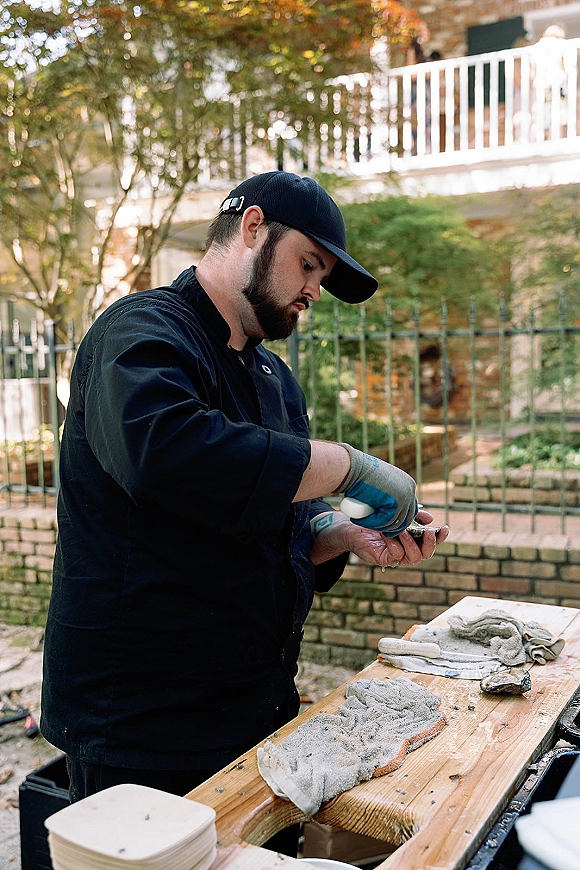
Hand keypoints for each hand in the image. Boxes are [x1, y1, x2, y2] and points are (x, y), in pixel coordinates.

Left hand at [310, 508, 448, 567]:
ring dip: (411, 543)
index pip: (432, 542)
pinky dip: (395, 546)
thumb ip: (414, 515)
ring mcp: (396, 556)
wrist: (352, 524)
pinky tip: (389, 537)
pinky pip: (396, 557)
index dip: (440, 537)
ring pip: (414, 557)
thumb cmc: (375, 518)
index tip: (444, 528)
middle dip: (430, 543)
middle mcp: (407, 549)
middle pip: (427, 554)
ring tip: (403, 531)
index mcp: (413, 538)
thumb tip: (431, 519)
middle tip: (428, 532)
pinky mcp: (384, 559)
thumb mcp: (397, 513)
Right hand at [338, 443, 416, 536]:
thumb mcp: (378, 485)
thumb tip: (383, 509)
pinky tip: (360, 520)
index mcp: (407, 484)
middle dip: (391, 526)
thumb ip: (385, 496)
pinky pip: (386, 521)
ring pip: (395, 523)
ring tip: (363, 521)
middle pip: (406, 517)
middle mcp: (410, 489)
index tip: (384, 525)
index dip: (396, 519)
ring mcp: (405, 496)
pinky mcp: (397, 503)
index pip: (408, 509)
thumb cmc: (359, 475)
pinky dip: (372, 523)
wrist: (353, 468)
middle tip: (376, 528)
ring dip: (379, 526)